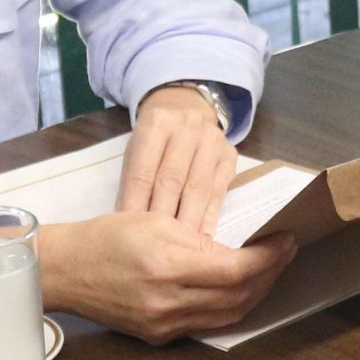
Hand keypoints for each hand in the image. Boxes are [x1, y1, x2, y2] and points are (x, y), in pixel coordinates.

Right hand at [37, 210, 298, 343]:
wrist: (65, 271)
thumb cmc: (106, 238)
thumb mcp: (157, 222)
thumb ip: (201, 240)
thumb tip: (238, 250)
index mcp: (167, 268)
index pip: (237, 270)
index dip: (268, 257)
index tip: (285, 239)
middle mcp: (168, 303)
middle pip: (239, 296)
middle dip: (270, 273)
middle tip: (284, 251)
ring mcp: (163, 325)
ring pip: (228, 315)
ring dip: (255, 293)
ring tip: (269, 269)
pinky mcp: (158, 336)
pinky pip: (207, 324)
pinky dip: (230, 306)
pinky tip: (239, 288)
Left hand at [123, 84, 236, 234]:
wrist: (185, 111)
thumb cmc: (155, 142)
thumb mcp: (136, 153)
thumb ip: (134, 183)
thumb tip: (129, 225)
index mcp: (155, 123)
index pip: (143, 171)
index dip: (137, 204)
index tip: (132, 234)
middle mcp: (187, 126)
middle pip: (172, 179)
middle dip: (163, 216)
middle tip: (156, 248)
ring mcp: (212, 139)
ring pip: (198, 187)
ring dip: (188, 220)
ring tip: (179, 248)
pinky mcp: (229, 154)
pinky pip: (218, 190)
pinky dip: (209, 216)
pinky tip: (202, 237)